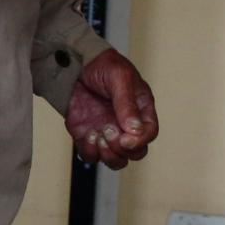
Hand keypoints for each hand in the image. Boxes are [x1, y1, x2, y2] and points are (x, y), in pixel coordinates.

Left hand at [66, 49, 156, 166]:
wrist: (74, 64)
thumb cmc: (102, 66)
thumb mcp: (119, 77)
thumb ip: (127, 104)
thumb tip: (135, 131)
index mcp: (141, 110)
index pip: (149, 133)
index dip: (140, 140)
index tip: (126, 139)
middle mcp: (126, 125)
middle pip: (136, 153)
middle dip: (123, 149)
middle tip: (108, 131)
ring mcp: (107, 133)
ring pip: (116, 160)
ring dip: (108, 155)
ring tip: (97, 134)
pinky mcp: (87, 137)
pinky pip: (92, 156)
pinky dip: (90, 152)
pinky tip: (87, 134)